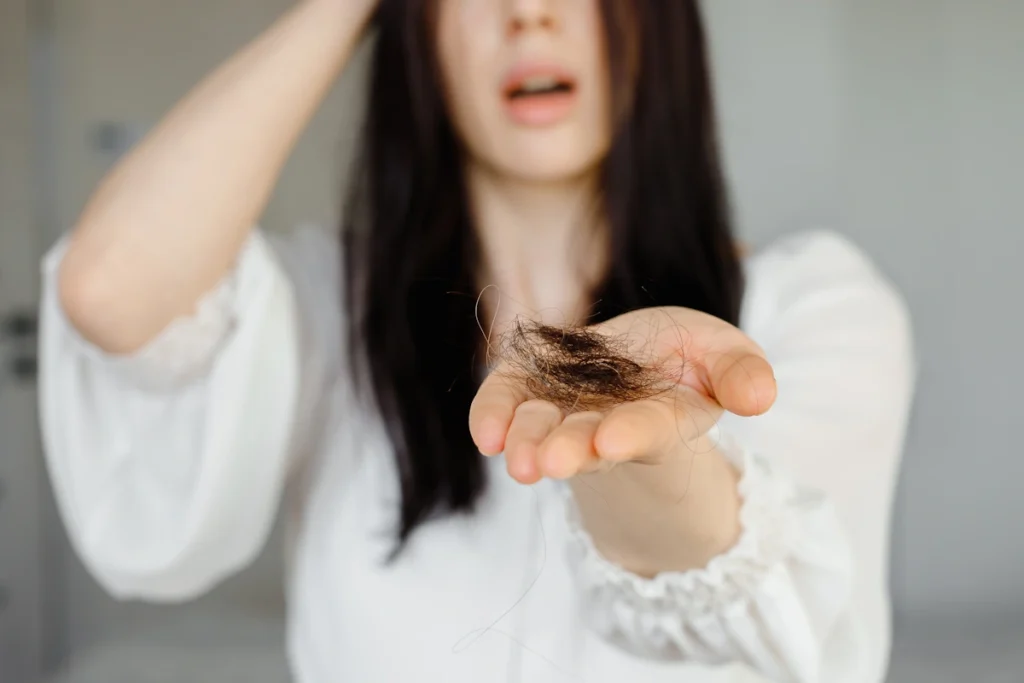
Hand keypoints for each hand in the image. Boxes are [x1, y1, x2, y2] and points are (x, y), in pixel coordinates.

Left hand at [469, 306, 776, 483]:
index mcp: (663, 419)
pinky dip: (492, 417)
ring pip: (542, 429)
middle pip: (586, 441)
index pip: (647, 430)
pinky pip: (506, 404)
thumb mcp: (725, 355)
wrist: (640, 359)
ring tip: (516, 458)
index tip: (610, 440)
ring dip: (527, 441)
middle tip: (545, 464)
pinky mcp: (527, 388)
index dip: (630, 434)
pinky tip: (484, 435)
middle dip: (566, 450)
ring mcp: (564, 409)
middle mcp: (607, 423)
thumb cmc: (688, 357)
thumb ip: (742, 373)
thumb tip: (761, 398)